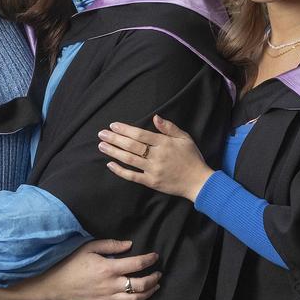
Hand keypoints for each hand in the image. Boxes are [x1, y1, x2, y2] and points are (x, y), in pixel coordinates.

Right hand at [23, 238, 160, 299]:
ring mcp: (107, 298)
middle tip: (159, 273)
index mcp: (108, 268)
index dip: (150, 260)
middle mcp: (110, 285)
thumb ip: (110, 245)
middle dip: (154, 279)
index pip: (137, 264)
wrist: (54, 285)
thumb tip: (129, 245)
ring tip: (154, 286)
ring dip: (149, 293)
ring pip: (135, 299)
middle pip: (141, 285)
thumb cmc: (70, 263)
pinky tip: (137, 297)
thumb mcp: (88, 247)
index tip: (155, 256)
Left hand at [98, 115, 212, 202]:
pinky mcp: (151, 182)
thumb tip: (155, 117)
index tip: (113, 125)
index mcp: (164, 143)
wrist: (198, 181)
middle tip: (101, 134)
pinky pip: (132, 176)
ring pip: (129, 159)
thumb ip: (169, 127)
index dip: (125, 129)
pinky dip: (120, 170)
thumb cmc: (192, 157)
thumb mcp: (184, 138)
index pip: (140, 134)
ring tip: (102, 146)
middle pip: (131, 146)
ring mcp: (153, 170)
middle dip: (114, 139)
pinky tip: (110, 164)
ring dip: (113, 152)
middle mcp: (157, 156)